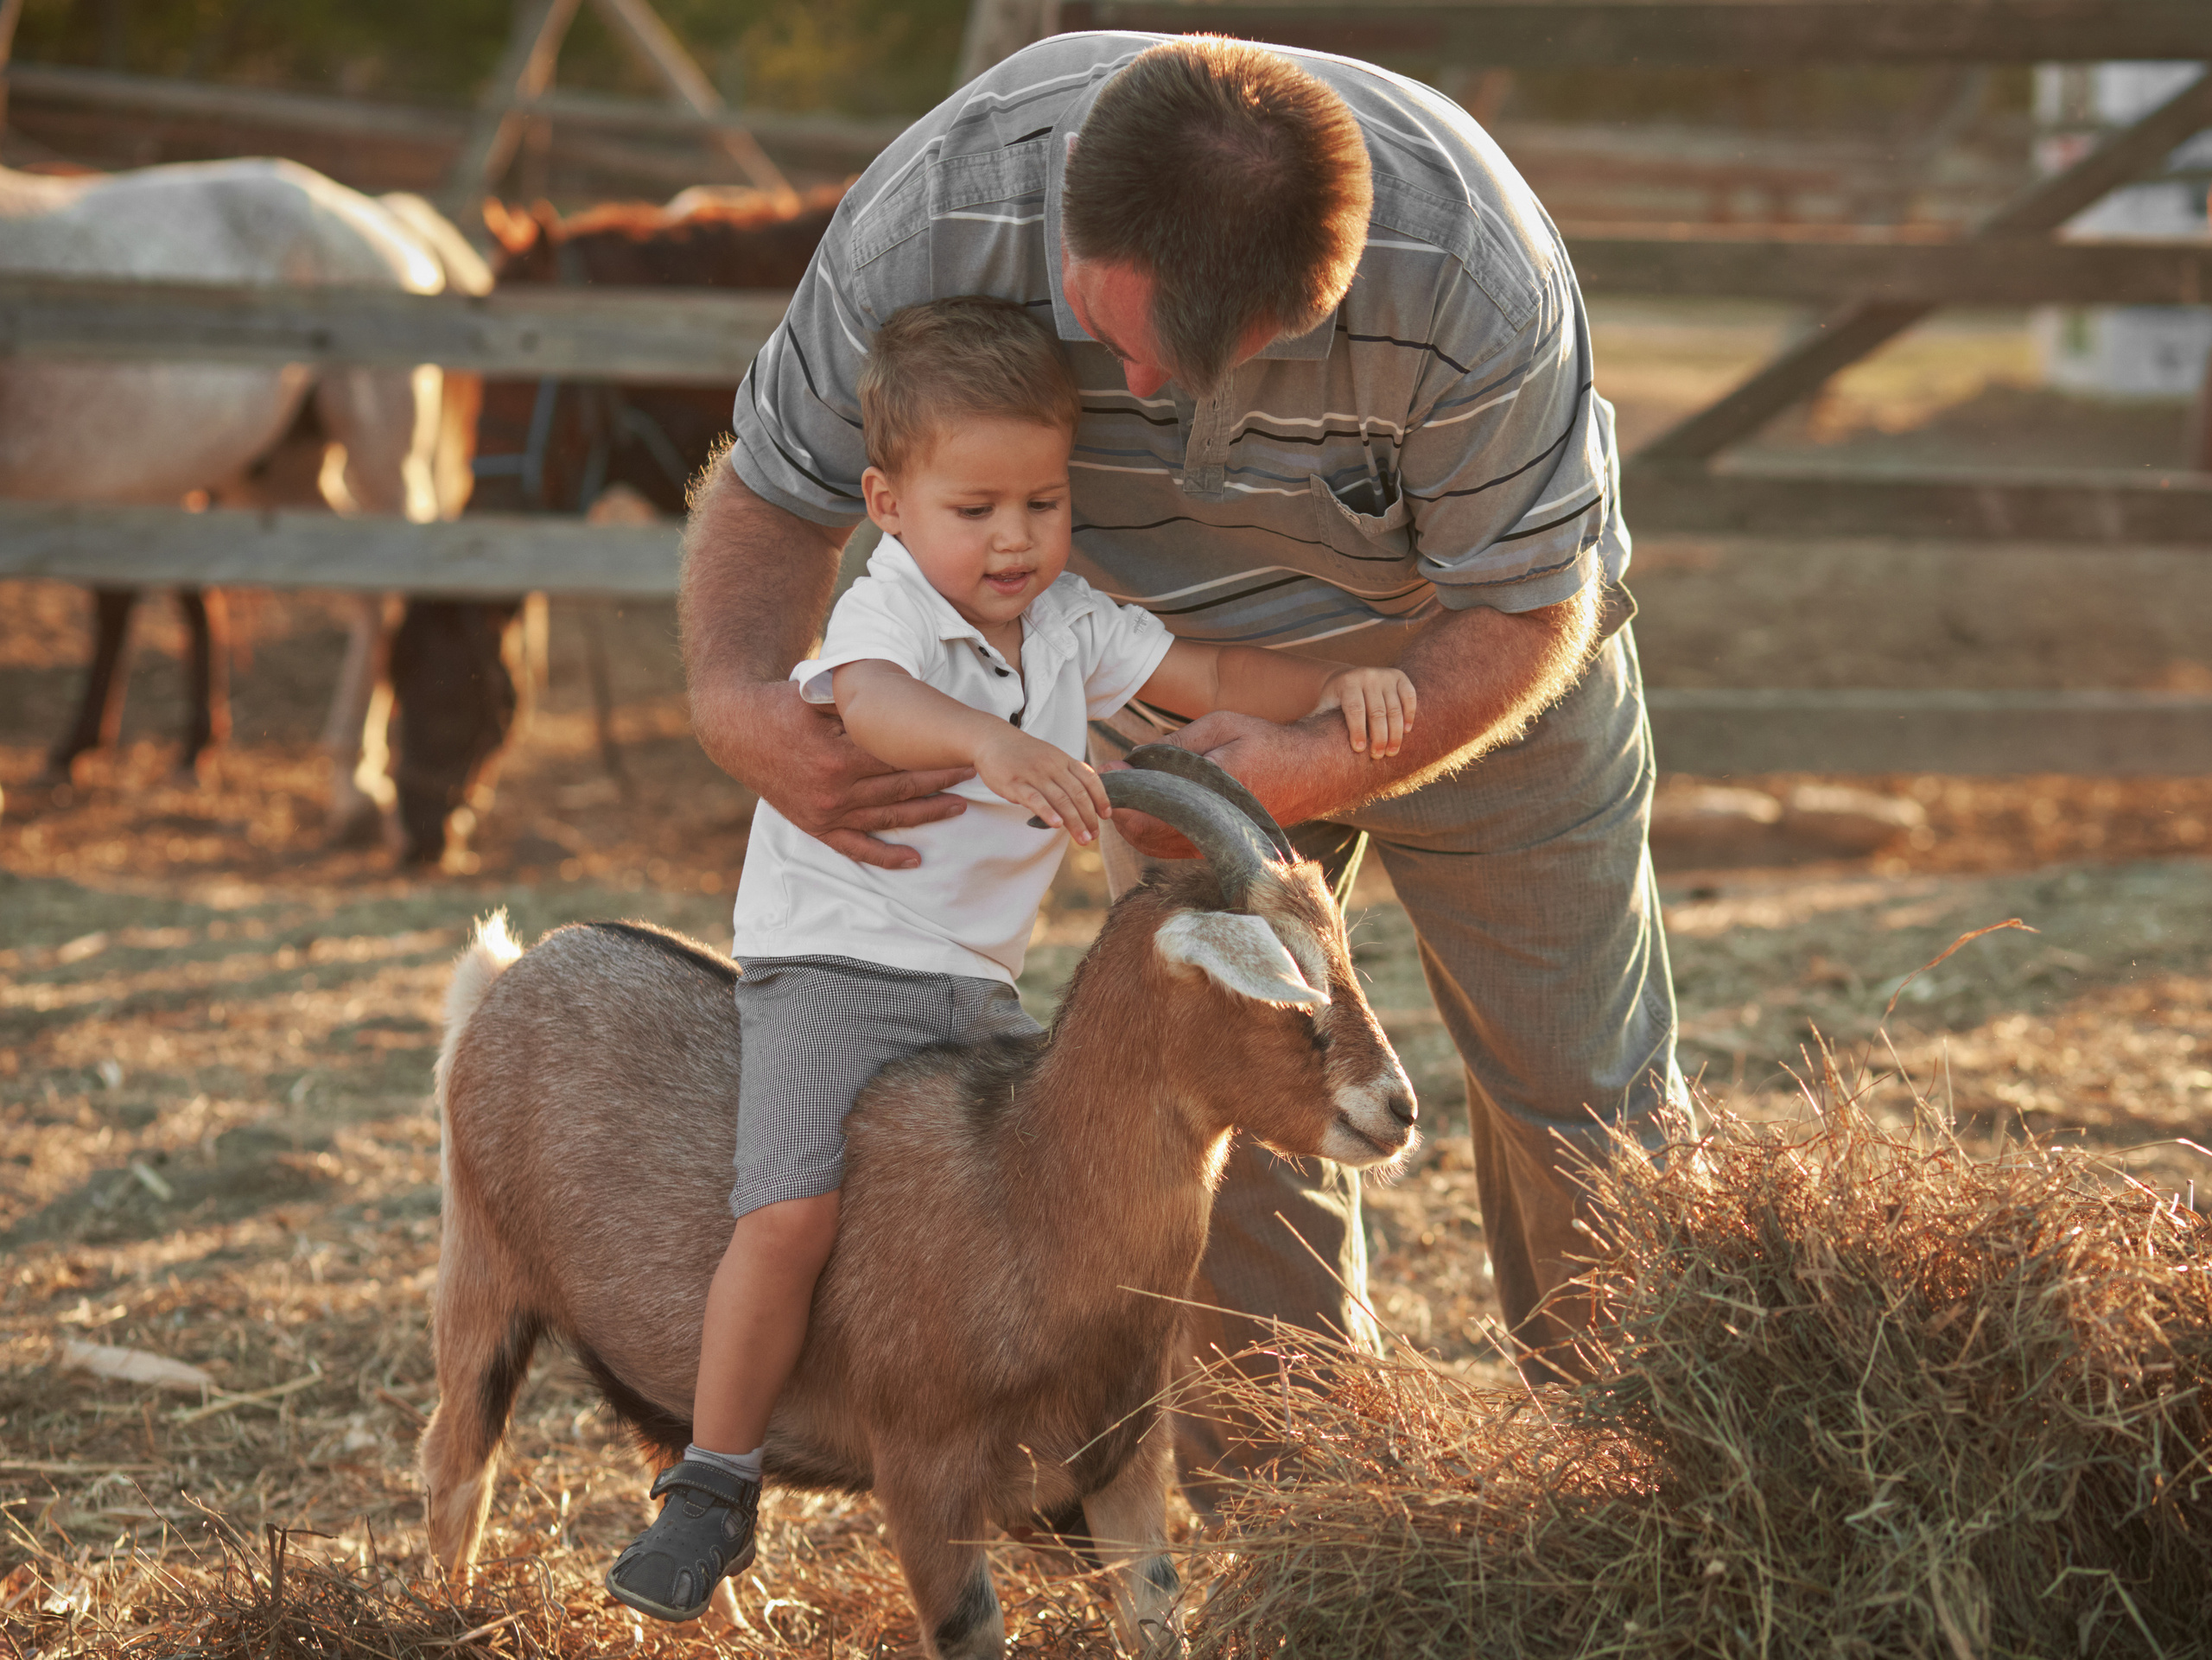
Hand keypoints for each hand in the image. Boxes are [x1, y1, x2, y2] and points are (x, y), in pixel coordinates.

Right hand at [697, 677, 972, 869]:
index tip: (964, 751)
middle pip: (902, 789)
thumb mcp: (820, 697)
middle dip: (941, 782)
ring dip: (926, 814)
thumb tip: (904, 698)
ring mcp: (827, 813)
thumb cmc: (782, 705)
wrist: (736, 730)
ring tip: (959, 807)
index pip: (901, 760)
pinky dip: (885, 856)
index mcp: (840, 757)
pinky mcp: (817, 826)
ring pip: (887, 817)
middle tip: (973, 775)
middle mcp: (836, 791)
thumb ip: (858, 705)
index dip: (935, 757)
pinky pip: (856, 848)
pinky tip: (914, 860)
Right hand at [974, 729, 1111, 843]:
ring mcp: (1034, 774)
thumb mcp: (1050, 757)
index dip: (1101, 798)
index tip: (1106, 815)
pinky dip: (1048, 813)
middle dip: (1089, 818)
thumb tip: (1083, 798)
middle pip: (1078, 794)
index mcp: (1063, 760)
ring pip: (1060, 800)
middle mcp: (1052, 766)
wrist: (993, 740)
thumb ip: (1066, 774)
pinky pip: (1035, 799)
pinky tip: (1057, 825)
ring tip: (1082, 839)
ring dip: (1074, 822)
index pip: (1089, 779)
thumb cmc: (1023, 754)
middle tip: (1094, 836)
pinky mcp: (1016, 783)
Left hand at [1106, 711, 1344, 859]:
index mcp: (1215, 792)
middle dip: (1119, 808)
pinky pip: (1168, 849)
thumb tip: (1132, 759)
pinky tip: (1143, 810)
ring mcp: (1214, 842)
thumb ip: (1176, 746)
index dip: (1123, 791)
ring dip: (1130, 822)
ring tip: (1123, 792)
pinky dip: (1147, 832)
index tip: (1105, 770)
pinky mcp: (1215, 848)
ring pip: (1152, 845)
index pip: (1152, 805)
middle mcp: (1214, 824)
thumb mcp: (1221, 726)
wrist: (1313, 771)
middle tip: (1109, 781)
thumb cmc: (1266, 742)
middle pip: (1144, 832)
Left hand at [1316, 667, 1417, 756]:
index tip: (1360, 750)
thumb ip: (1314, 723)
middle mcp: (1367, 675)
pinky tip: (1406, 731)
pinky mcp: (1399, 676)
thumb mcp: (1322, 709)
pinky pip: (1409, 697)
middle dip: (1379, 737)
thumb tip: (1300, 748)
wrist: (1347, 679)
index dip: (1358, 730)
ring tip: (1391, 752)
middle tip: (1378, 756)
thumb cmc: (1334, 702)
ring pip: (1394, 708)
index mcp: (1346, 683)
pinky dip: (1409, 715)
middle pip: (1377, 712)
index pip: (1355, 709)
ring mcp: (1385, 675)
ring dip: (1395, 733)